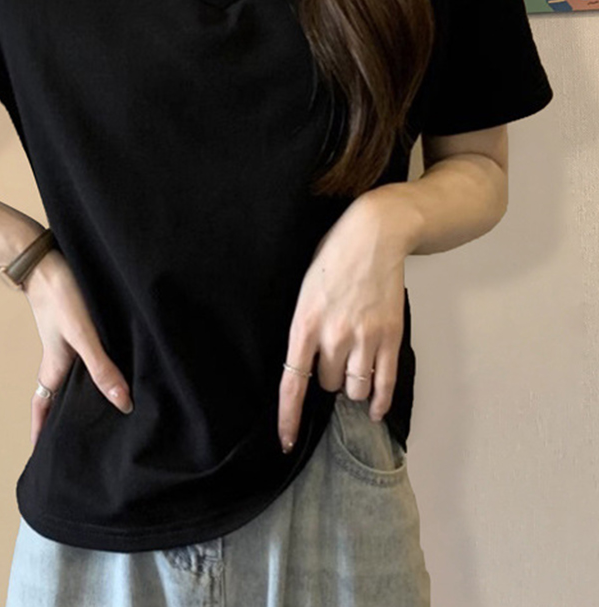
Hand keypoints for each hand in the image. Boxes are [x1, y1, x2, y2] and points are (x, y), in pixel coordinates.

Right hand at [21, 248, 133, 447]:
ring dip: (80, 395)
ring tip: (99, 411)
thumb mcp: (83, 336)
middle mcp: (57, 360)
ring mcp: (65, 343)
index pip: (42, 409)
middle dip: (63, 420)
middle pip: (57, 398)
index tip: (42, 458)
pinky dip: (92, 371)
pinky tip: (111, 368)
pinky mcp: (75, 327)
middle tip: (78, 441)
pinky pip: (83, 358)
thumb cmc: (61, 297)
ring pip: (71, 378)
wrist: (47, 259)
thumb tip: (122, 404)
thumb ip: (102, 368)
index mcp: (53, 368)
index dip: (41, 432)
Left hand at [278, 195, 409, 453]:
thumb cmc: (332, 259)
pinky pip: (385, 384)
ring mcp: (365, 338)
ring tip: (353, 368)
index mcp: (304, 324)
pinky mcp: (390, 336)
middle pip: (327, 386)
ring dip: (352, 386)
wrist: (373, 235)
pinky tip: (374, 409)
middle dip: (328, 378)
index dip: (289, 417)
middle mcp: (333, 336)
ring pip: (355, 389)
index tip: (287, 442)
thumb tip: (308, 367)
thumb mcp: (304, 291)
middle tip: (332, 357)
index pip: (293, 383)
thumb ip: (305, 329)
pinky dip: (380, 402)